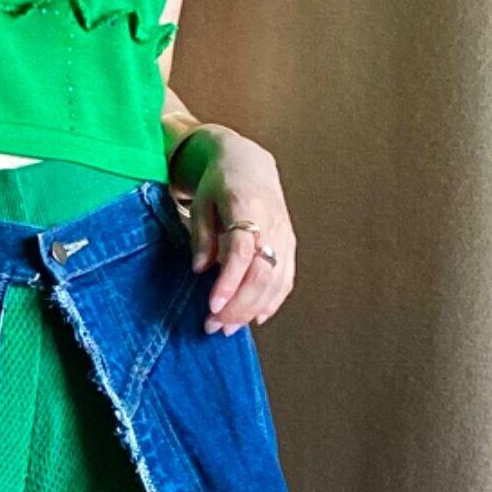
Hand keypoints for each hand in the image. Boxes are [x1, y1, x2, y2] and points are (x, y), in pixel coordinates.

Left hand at [176, 129, 291, 334]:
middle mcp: (273, 223)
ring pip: (276, 281)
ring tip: (228, 327)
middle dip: (238, 305)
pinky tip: (255, 318)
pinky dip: (272, 302)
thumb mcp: (201, 202)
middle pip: (262, 273)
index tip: (212, 306)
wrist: (249, 164)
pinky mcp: (290, 245)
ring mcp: (285, 236)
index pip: (242, 251)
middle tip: (213, 325)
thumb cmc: (220, 183)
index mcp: (248, 206)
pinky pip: (286, 279)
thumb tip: (201, 270)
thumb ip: (202, 236)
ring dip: (252, 309)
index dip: (229, 282)